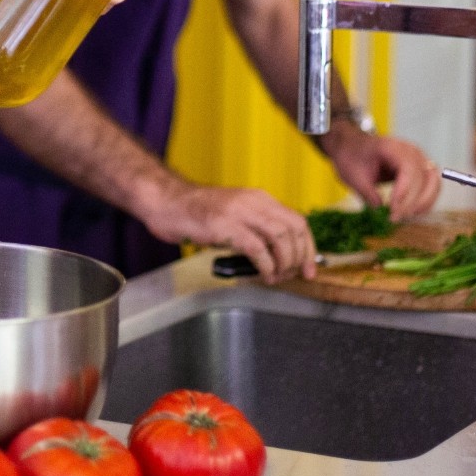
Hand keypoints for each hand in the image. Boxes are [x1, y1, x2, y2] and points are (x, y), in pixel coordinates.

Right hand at [143, 182, 316, 283]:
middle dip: (301, 256)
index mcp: (258, 198)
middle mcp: (253, 201)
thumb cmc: (195, 212)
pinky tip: (264, 275)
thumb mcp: (233, 214)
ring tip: (277, 277)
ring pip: (280, 237)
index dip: (308, 246)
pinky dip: (266, 265)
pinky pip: (256, 248)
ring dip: (285, 262)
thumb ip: (254, 227)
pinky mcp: (224, 226)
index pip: (297, 220)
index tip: (310, 266)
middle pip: (294, 228)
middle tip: (297, 275)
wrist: (165, 201)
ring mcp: (238, 212)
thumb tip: (276, 253)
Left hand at [319, 125, 439, 220]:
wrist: (352, 146)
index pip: (408, 170)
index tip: (392, 210)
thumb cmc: (352, 157)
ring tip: (406, 216)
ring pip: (433, 182)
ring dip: (424, 202)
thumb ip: (368, 193)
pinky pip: (431, 185)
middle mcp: (411, 151)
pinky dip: (426, 200)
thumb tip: (381, 209)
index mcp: (393, 147)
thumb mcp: (353, 177)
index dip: (404, 193)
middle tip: (395, 218)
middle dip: (413, 202)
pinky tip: (412, 212)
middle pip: (424, 178)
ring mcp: (418, 158)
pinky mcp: (419, 168)